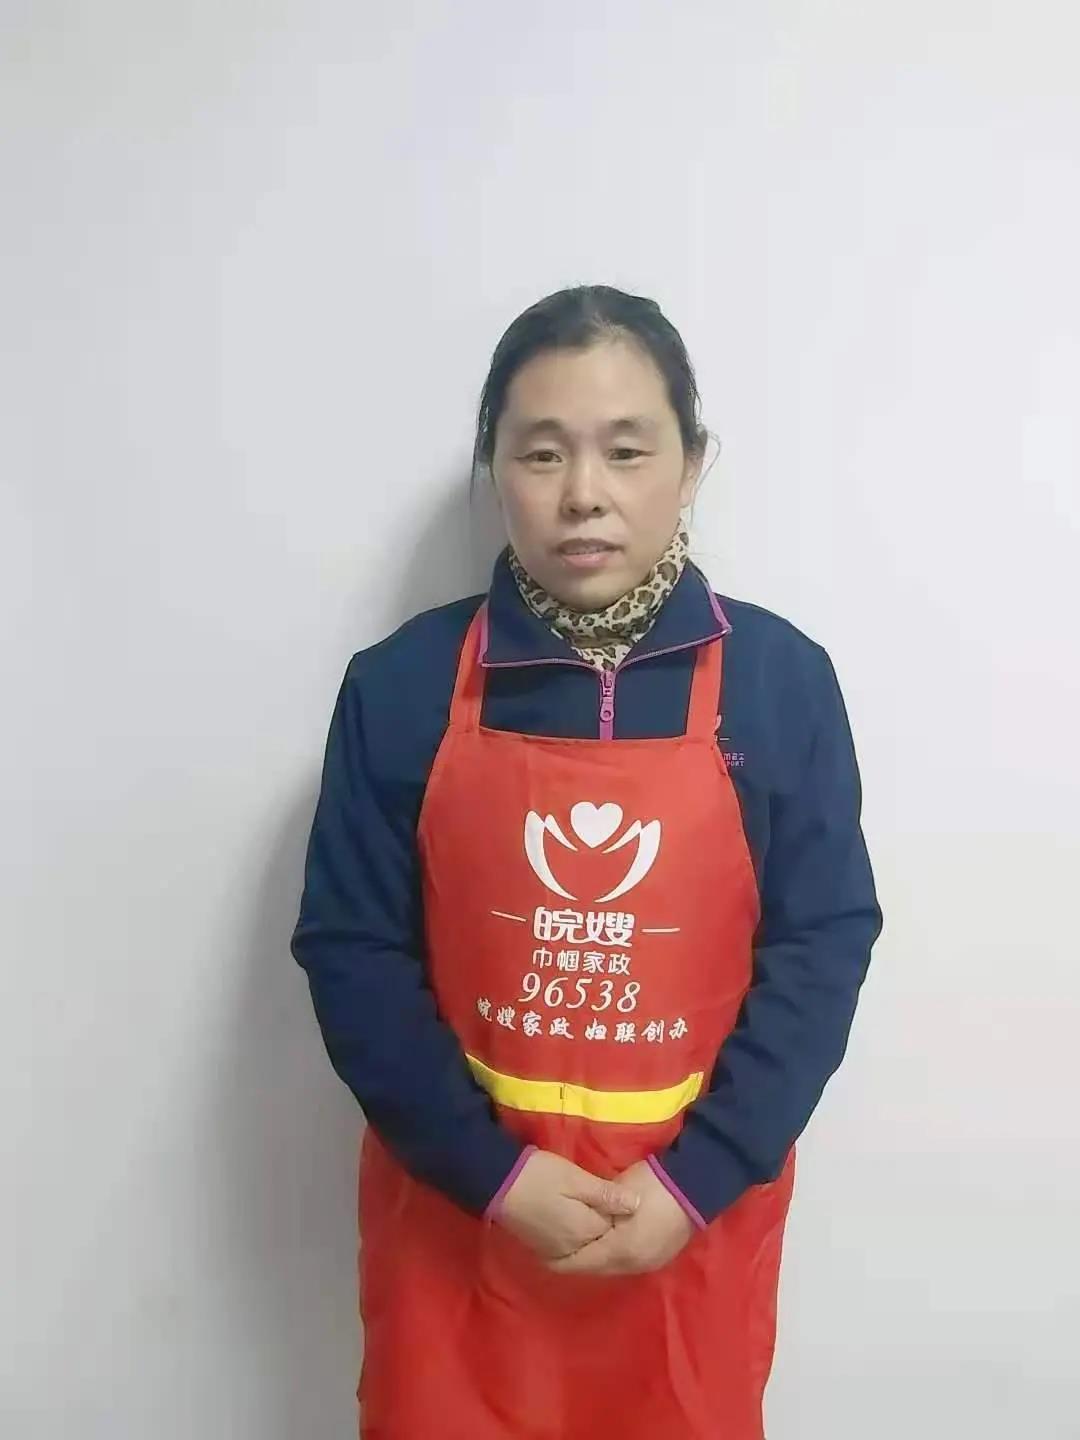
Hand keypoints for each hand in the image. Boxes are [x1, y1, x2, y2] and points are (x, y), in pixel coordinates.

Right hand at [496, 1150, 639, 1262]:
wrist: (497, 1182)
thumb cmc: (539, 1175)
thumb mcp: (575, 1178)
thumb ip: (606, 1194)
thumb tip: (638, 1205)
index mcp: (584, 1231)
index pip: (616, 1230)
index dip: (622, 1214)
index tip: (627, 1198)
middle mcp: (573, 1249)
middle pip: (602, 1242)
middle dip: (611, 1228)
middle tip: (616, 1204)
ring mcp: (556, 1252)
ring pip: (587, 1247)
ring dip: (595, 1234)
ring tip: (599, 1212)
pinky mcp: (543, 1249)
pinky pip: (571, 1250)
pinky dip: (580, 1239)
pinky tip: (580, 1222)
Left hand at [548, 1160, 694, 1276]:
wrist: (694, 1185)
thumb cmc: (652, 1184)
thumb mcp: (617, 1192)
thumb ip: (597, 1209)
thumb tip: (578, 1221)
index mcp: (622, 1250)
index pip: (582, 1262)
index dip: (562, 1259)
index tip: (543, 1253)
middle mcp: (634, 1265)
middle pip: (596, 1268)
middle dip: (577, 1260)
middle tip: (557, 1249)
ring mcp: (649, 1264)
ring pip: (612, 1267)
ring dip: (595, 1258)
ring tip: (578, 1246)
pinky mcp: (659, 1258)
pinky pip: (627, 1263)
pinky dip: (612, 1256)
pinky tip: (605, 1244)